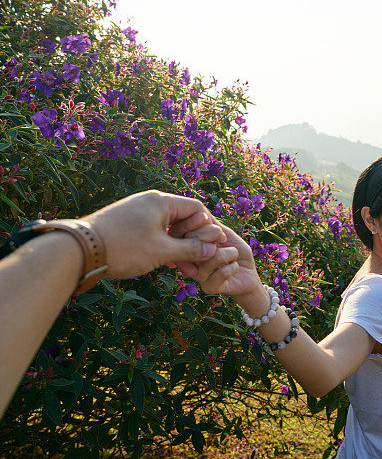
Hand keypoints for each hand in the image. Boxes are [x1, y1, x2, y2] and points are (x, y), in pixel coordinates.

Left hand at [81, 190, 226, 278]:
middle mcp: (149, 201)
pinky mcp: (125, 222)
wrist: (78, 250)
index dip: (209, 228)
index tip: (214, 247)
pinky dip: (161, 245)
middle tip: (199, 261)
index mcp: (162, 201)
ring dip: (177, 245)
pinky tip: (164, 263)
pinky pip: (152, 231)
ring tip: (183, 267)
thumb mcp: (163, 252)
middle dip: (193, 240)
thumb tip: (213, 248)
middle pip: (183, 217)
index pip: (197, 209)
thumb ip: (191, 249)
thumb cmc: (124, 248)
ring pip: (167, 227)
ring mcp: (136, 211)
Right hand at [186, 223, 262, 298]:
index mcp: (190, 246)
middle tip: (223, 238)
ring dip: (228, 253)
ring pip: (208, 258)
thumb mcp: (226, 234)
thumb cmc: (236, 252)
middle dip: (211, 234)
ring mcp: (198, 276)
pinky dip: (232, 267)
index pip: (181, 232)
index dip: (195, 223)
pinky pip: (219, 273)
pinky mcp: (209, 287)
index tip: (211, 223)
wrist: (249, 275)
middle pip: (190, 243)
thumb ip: (212, 224)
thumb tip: (198, 208)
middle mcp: (189, 261)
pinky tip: (235, 267)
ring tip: (233, 255)